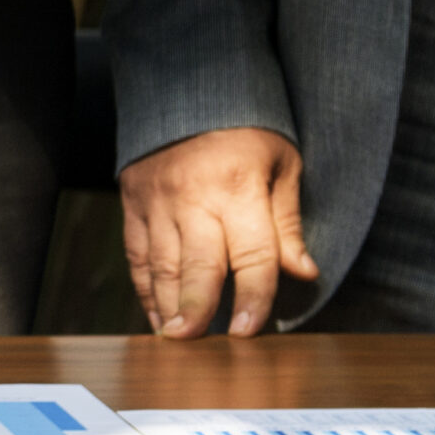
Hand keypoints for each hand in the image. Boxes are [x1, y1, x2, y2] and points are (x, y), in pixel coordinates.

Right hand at [118, 127, 318, 337]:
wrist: (187, 92)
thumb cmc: (246, 133)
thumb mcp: (282, 166)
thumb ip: (287, 222)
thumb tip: (302, 272)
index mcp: (238, 188)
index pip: (251, 254)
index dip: (254, 297)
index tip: (251, 330)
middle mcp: (193, 198)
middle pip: (196, 265)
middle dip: (198, 309)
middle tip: (196, 343)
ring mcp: (156, 201)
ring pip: (160, 264)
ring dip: (167, 305)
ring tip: (175, 337)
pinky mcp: (132, 203)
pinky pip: (136, 253)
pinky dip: (144, 287)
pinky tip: (156, 313)